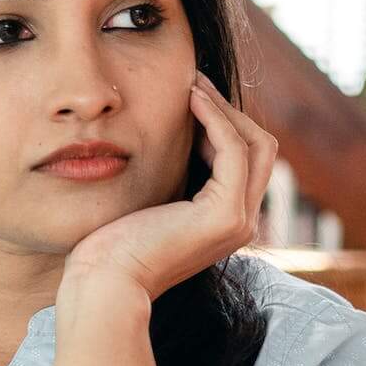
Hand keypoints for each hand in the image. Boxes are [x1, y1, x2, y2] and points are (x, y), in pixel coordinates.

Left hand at [63, 72, 277, 301]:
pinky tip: (191, 99)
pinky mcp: (224, 214)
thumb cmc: (113, 247)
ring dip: (225, 109)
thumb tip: (173, 143)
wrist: (104, 282)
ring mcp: (238, 220)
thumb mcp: (151, 204)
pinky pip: (233, 150)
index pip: (246, 159)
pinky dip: (216, 119)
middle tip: (195, 84)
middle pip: (261, 148)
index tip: (191, 98)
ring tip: (192, 85)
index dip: (224, 124)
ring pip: (255, 144)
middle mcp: (242, 222)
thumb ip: (172, 181)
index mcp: (227, 220)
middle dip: (230, 111)